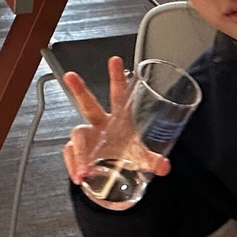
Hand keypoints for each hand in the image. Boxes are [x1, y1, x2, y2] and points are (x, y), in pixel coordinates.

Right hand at [60, 57, 170, 192]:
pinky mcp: (78, 151)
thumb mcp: (140, 157)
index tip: (115, 60)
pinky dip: (75, 166)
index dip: (118, 78)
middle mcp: (99, 124)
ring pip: (76, 135)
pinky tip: (79, 176)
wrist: (114, 172)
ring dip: (78, 152)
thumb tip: (164, 166)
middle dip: (80, 90)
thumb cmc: (126, 154)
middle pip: (88, 104)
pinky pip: (72, 156)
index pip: (119, 95)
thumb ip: (152, 161)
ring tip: (84, 169)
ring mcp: (87, 137)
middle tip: (71, 76)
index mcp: (118, 119)